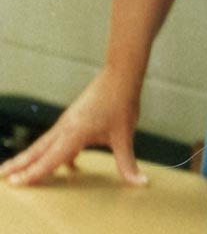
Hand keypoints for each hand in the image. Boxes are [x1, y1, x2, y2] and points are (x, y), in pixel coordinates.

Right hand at [0, 68, 145, 186]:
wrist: (121, 74)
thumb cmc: (121, 102)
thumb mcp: (124, 135)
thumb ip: (127, 162)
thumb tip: (140, 182)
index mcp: (74, 133)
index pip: (50, 159)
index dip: (33, 174)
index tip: (15, 183)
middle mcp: (66, 127)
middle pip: (38, 150)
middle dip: (20, 164)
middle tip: (1, 176)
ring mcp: (68, 120)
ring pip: (44, 143)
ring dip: (30, 156)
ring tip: (16, 169)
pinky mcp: (74, 116)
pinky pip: (57, 138)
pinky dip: (52, 151)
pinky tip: (67, 164)